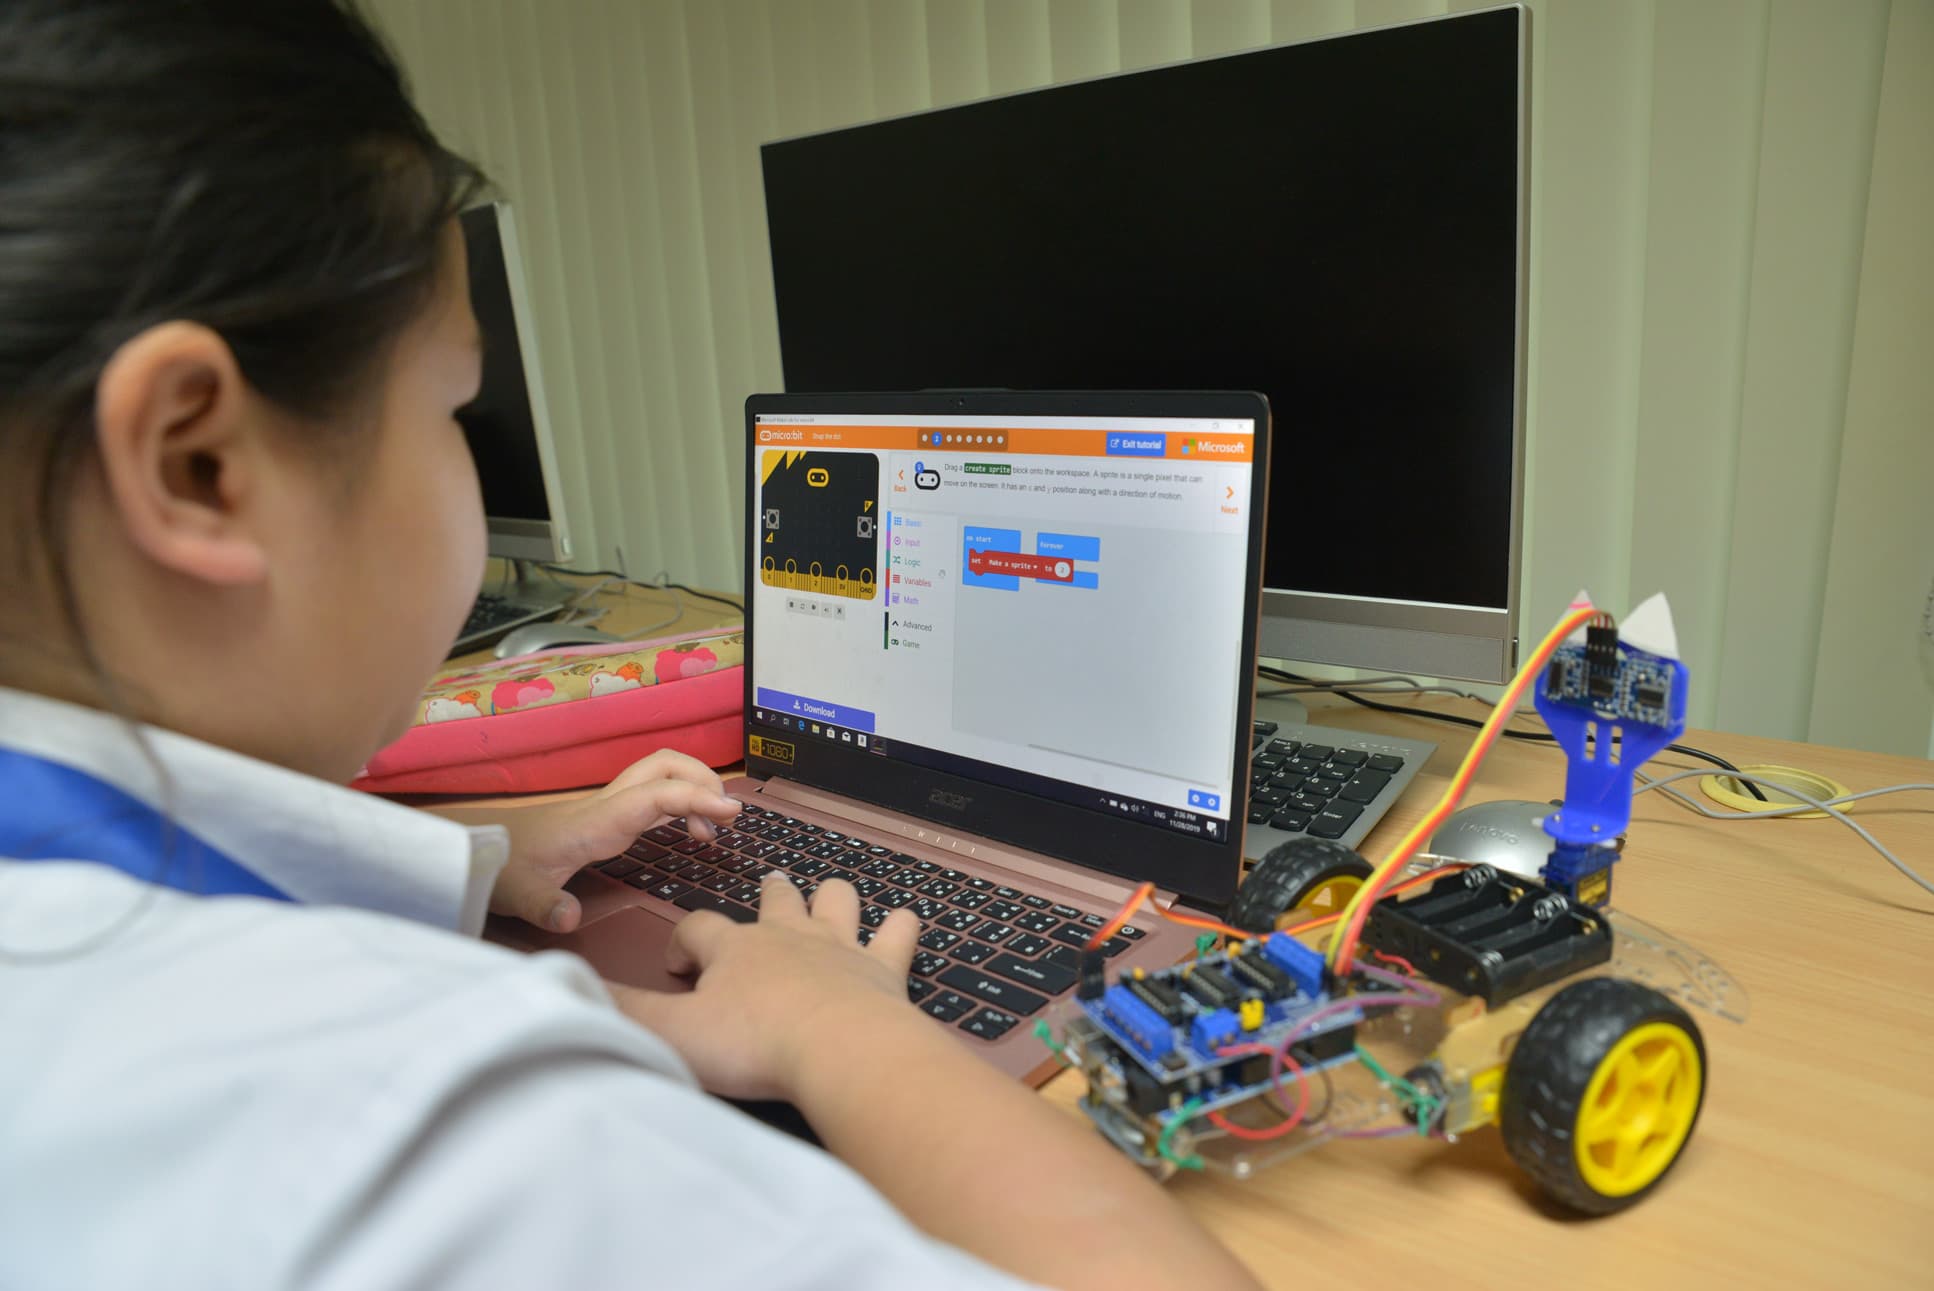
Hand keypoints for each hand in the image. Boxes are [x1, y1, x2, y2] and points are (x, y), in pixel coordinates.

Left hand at [477, 750, 740, 931]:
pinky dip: (683, 806)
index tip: (731, 813)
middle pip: (666, 764)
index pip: (656, 794)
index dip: (697, 798)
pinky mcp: (608, 819)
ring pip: (662, 776)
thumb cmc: (498, 867)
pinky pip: (655, 798)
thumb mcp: (517, 893)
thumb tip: (570, 920)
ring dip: (695, 791)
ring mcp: (608, 808)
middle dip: (703, 780)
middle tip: (725, 819)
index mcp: (595, 820)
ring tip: (711, 833)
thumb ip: (544, 906)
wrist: (475, 851)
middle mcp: (607, 805)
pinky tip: (689, 836)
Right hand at [607, 873, 921, 1100]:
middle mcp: (788, 935)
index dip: (684, 942)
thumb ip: (626, 1014)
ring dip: (832, 897)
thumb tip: (574, 992)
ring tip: (828, 896)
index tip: (678, 967)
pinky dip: (902, 927)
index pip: (699, 927)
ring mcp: (840, 948)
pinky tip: (906, 922)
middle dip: (767, 894)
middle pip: (774, 899)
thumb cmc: (754, 1045)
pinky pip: (898, 935)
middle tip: (768, 887)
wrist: (839, 1052)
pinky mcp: (884, 969)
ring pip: (836, 901)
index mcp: (735, 948)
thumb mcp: (672, 1034)